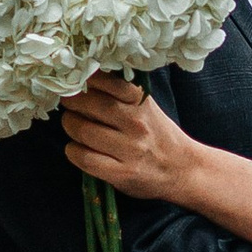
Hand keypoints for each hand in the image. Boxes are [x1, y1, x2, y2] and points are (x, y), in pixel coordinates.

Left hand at [62, 73, 208, 206]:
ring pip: (83, 131)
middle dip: (71, 102)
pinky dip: (73, 151)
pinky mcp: (122, 172)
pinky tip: (76, 148)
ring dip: (70, 126)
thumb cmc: (158, 134)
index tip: (76, 81)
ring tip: (73, 125)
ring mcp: (130, 149)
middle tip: (69, 104)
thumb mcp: (146, 107)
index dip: (85, 79)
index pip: (106, 81)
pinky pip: (85, 158)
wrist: (182, 169)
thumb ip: (120, 94)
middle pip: (89, 104)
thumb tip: (82, 79)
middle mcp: (136, 123)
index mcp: (141, 102)